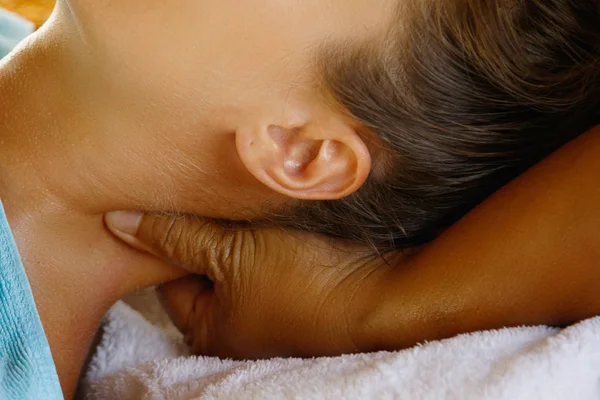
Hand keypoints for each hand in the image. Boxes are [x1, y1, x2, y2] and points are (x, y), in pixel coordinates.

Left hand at [104, 212, 397, 358]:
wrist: (384, 293)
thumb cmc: (301, 282)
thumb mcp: (232, 254)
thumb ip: (176, 236)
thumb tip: (115, 221)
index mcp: (210, 329)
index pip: (169, 277)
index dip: (170, 236)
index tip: (180, 201)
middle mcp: (238, 327)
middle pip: (206, 267)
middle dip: (208, 231)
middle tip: (212, 193)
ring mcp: (271, 311)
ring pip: (240, 260)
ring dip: (242, 231)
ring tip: (246, 199)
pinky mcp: (300, 291)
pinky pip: (270, 259)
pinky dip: (268, 237)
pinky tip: (275, 214)